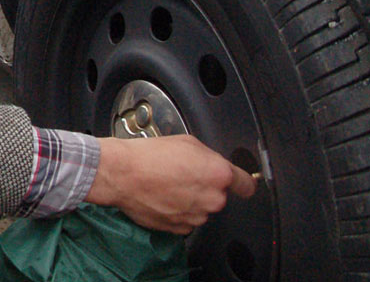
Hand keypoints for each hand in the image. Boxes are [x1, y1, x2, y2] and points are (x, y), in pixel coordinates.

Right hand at [86, 135, 256, 233]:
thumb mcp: (186, 141)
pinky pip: (186, 220)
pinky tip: (162, 196)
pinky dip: (178, 211)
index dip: (242, 182)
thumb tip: (210, 164)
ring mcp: (197, 216)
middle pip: (219, 196)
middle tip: (184, 174)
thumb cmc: (149, 155)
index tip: (239, 183)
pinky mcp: (180, 228)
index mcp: (218, 175)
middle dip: (206, 187)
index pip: (247, 185)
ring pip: (201, 208)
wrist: (122, 174)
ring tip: (168, 184)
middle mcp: (212, 199)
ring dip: (191, 200)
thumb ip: (207, 157)